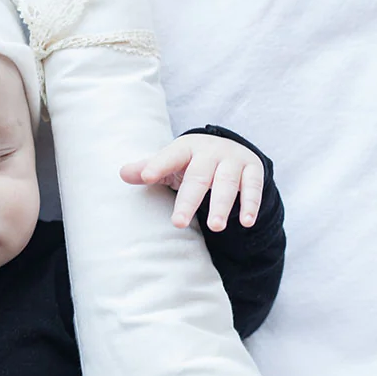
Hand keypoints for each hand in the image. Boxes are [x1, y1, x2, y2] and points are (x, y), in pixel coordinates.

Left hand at [120, 134, 264, 230]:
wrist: (229, 148)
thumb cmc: (192, 161)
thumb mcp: (171, 163)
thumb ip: (149, 169)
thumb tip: (122, 174)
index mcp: (186, 147)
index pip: (171, 156)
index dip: (158, 165)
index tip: (145, 177)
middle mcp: (211, 151)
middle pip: (199, 176)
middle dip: (189, 200)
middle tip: (178, 223)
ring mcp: (233, 160)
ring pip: (227, 183)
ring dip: (222, 205)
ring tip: (215, 227)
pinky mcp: (253, 169)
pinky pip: (253, 187)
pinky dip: (251, 204)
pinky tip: (247, 222)